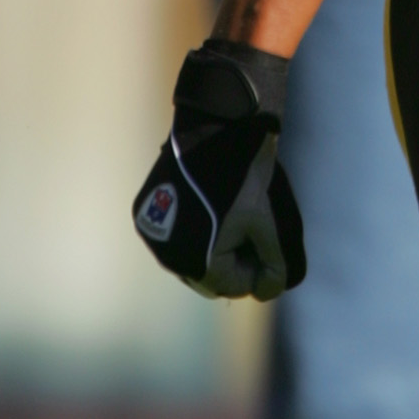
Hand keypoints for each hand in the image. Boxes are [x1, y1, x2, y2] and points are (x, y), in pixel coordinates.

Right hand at [133, 41, 305, 301]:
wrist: (214, 128)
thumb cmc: (244, 177)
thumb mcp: (267, 223)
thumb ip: (274, 263)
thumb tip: (270, 290)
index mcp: (197, 263)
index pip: (233, 287)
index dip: (257, 270)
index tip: (269, 244)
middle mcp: (167, 256)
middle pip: (209, 277)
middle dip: (235, 263)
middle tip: (255, 234)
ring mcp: (152, 237)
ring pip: (191, 259)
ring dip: (213, 250)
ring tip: (235, 221)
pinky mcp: (144, 215)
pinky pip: (174, 238)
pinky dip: (193, 233)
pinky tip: (212, 211)